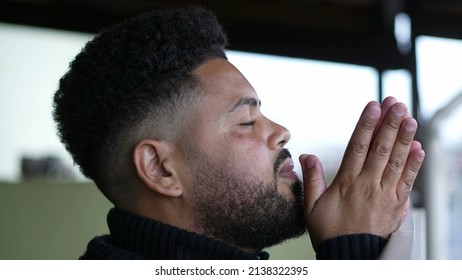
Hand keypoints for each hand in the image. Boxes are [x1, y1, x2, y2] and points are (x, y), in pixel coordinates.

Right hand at [299, 97, 424, 247]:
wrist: (351, 258)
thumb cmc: (330, 231)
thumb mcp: (312, 207)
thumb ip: (311, 179)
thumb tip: (306, 155)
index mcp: (347, 182)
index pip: (358, 147)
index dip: (366, 125)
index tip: (373, 106)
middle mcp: (368, 185)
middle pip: (381, 149)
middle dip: (389, 124)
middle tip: (396, 104)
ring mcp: (385, 195)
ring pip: (397, 161)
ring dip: (404, 138)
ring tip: (409, 118)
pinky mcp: (397, 206)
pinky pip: (408, 181)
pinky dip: (414, 164)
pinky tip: (418, 148)